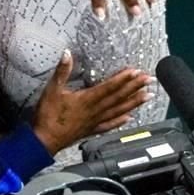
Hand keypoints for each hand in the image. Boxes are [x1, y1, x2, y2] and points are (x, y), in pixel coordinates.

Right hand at [32, 49, 152, 153]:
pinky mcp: (91, 130)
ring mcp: (95, 121)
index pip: (110, 87)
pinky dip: (120, 121)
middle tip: (149, 80)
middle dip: (135, 87)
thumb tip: (66, 54)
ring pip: (118, 110)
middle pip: (119, 97)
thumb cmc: (48, 116)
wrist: (44, 141)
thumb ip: (61, 71)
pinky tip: (129, 118)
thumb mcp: (52, 90)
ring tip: (148, 96)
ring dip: (134, 103)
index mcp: (87, 99)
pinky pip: (109, 125)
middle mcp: (95, 110)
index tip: (136, 72)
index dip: (124, 79)